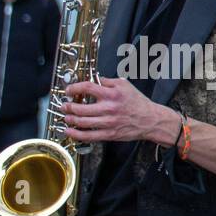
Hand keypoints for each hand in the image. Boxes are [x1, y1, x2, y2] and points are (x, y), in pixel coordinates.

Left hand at [62, 77, 177, 144]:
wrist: (151, 120)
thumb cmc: (138, 102)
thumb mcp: (125, 85)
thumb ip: (108, 81)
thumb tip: (94, 79)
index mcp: (112, 94)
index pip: (87, 88)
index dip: (74, 88)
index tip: (68, 90)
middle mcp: (109, 108)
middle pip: (81, 107)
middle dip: (68, 107)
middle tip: (64, 105)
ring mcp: (108, 122)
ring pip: (82, 122)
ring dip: (70, 119)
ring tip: (66, 116)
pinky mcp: (109, 134)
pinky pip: (88, 136)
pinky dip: (76, 134)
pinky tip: (69, 131)